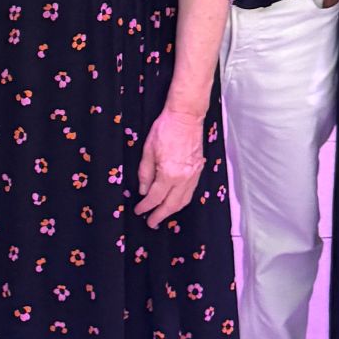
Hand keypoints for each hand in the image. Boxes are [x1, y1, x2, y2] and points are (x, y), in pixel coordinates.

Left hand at [134, 107, 206, 227]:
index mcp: (169, 173)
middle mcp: (184, 178)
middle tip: (151, 222)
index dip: (146, 206)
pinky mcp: (199, 170)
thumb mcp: (148, 150)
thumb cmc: (165, 129)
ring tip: (162, 214)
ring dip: (173, 210)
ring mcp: (194, 175)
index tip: (139, 211)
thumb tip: (143, 190)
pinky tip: (175, 200)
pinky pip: (190, 191)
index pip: (155, 197)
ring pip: (184, 200)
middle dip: (160, 215)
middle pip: (172, 204)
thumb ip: (145, 173)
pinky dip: (182, 200)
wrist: (186, 116)